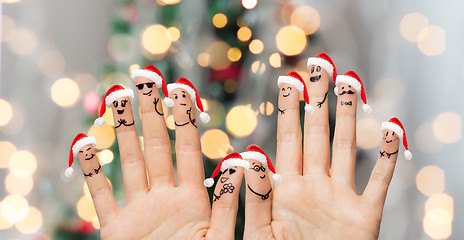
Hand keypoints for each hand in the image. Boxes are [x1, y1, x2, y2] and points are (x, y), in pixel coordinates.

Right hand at [77, 77, 238, 239]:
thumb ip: (231, 204)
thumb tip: (244, 163)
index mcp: (194, 200)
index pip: (189, 150)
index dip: (185, 119)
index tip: (182, 88)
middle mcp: (166, 199)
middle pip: (157, 147)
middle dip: (151, 113)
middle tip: (145, 78)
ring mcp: (140, 212)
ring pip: (129, 164)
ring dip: (123, 132)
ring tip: (117, 97)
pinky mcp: (117, 231)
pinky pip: (101, 197)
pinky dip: (92, 172)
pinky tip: (85, 143)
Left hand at [243, 68, 399, 239]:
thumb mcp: (261, 233)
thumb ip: (256, 198)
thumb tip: (248, 159)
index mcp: (287, 188)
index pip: (288, 139)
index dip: (289, 109)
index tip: (289, 80)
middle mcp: (314, 185)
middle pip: (317, 135)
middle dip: (320, 102)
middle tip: (320, 68)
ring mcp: (340, 197)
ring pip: (346, 148)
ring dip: (349, 118)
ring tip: (350, 85)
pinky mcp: (364, 215)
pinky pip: (378, 181)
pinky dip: (386, 156)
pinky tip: (390, 129)